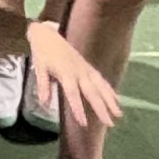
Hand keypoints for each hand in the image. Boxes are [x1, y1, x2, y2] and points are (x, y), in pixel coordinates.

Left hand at [21, 21, 120, 137]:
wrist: (48, 35)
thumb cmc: (42, 53)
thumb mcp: (39, 68)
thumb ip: (43, 85)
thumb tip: (45, 103)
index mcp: (66, 73)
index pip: (73, 94)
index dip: (78, 108)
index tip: (84, 124)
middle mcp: (79, 72)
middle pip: (92, 92)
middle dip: (101, 108)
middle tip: (109, 124)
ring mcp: (86, 69)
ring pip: (101, 86)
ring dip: (110, 101)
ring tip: (119, 114)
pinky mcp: (89, 68)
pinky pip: (102, 80)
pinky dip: (110, 90)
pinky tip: (117, 101)